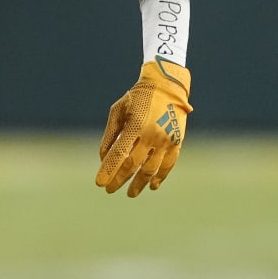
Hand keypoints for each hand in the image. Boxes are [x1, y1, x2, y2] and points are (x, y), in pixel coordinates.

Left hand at [96, 59, 190, 196]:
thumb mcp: (118, 110)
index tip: (100, 183)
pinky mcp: (177, 142)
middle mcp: (151, 134)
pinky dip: (160, 177)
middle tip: (109, 190)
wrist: (167, 86)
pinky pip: (168, 165)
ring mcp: (166, 139)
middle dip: (119, 180)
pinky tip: (152, 186)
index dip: (108, 170)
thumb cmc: (137, 98)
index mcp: (134, 125)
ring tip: (130, 193)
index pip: (118, 154)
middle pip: (132, 165)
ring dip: (139, 184)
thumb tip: (103, 159)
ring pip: (150, 169)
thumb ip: (110, 135)